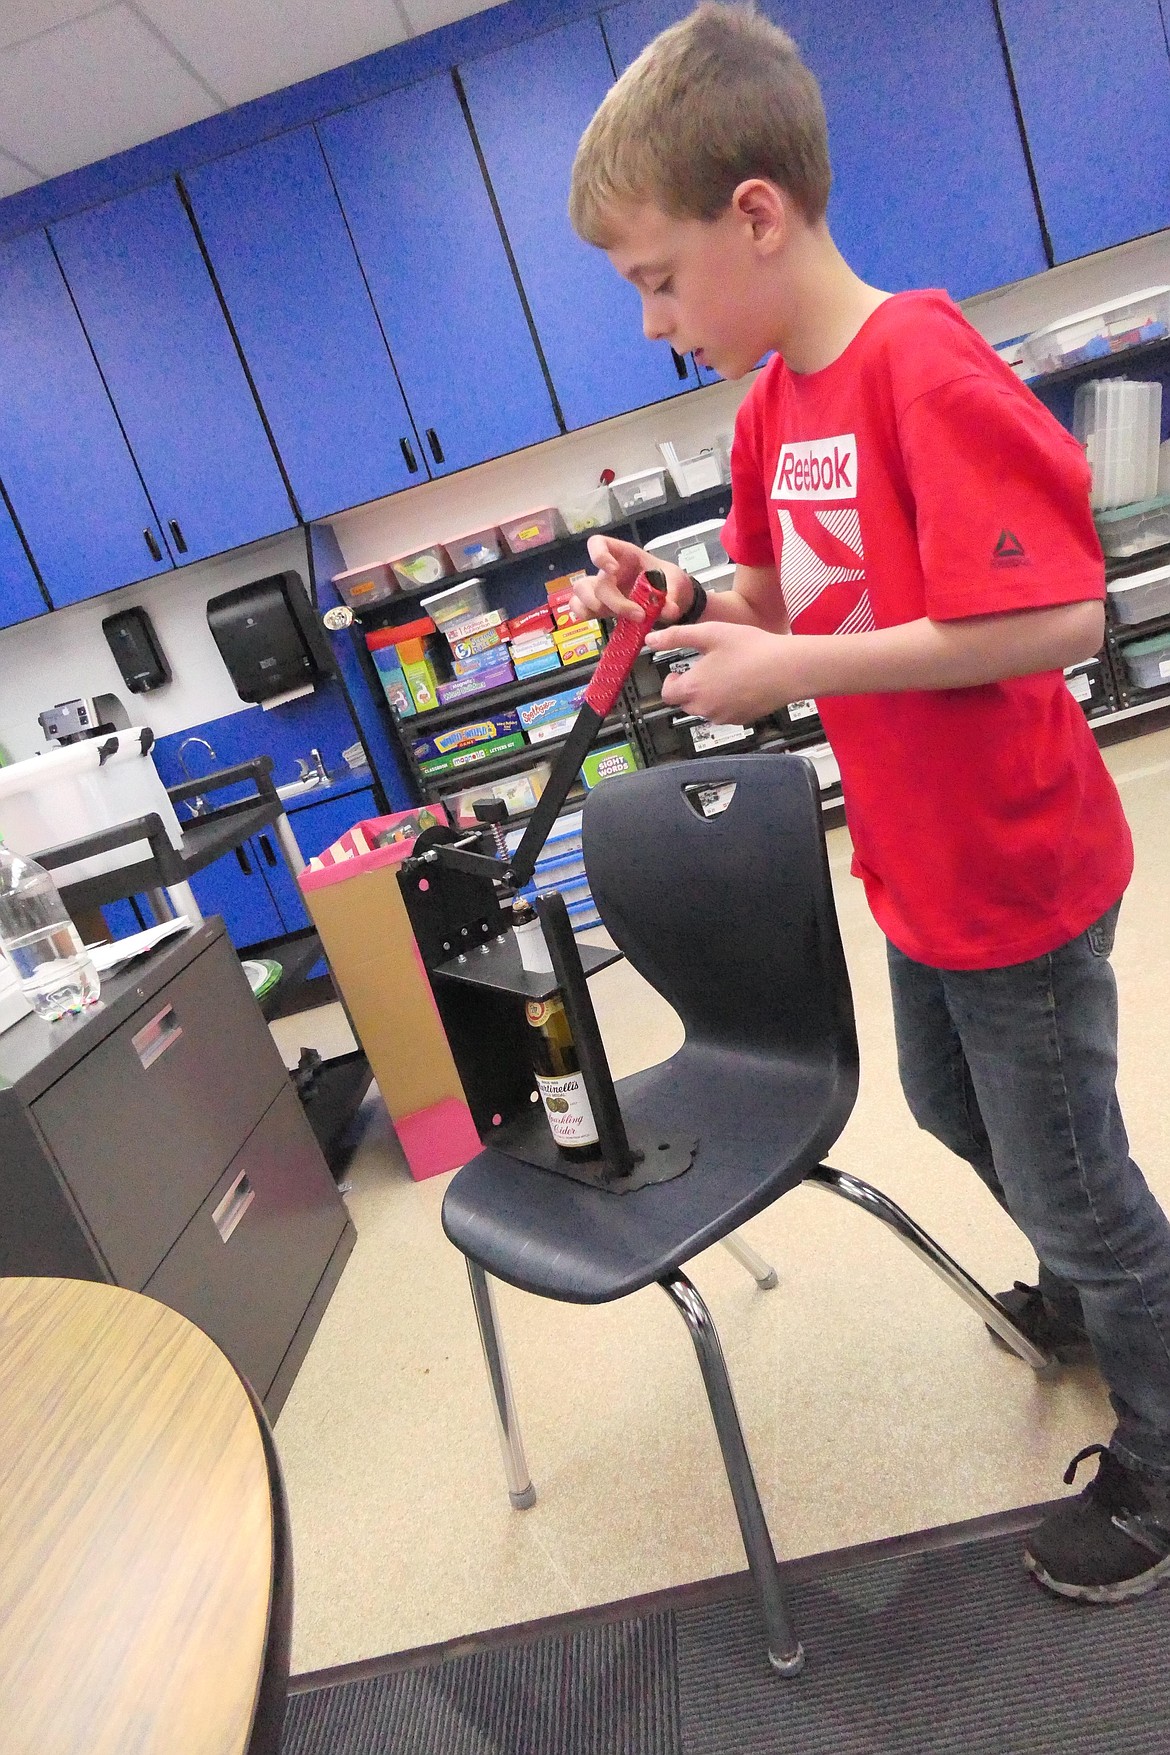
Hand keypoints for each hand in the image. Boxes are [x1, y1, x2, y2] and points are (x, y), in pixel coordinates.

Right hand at [569, 533, 692, 622]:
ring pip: (580, 596)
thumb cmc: (669, 580)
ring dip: (595, 609)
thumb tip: (669, 610)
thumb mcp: (677, 582)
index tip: (612, 569)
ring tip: (618, 619)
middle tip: (638, 614)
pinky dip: (587, 617)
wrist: (672, 597)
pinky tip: (607, 620)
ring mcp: (603, 590)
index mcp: (625, 556)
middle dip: (612, 601)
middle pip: (593, 581)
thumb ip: (673, 595)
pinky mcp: (602, 607)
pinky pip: (581, 610)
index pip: (599, 544)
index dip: (598, 555)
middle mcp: (608, 572)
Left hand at [645, 621, 803, 723]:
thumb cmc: (752, 650)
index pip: (667, 693)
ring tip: (727, 671)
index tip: (680, 669)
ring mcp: (723, 717)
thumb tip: (651, 639)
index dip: (671, 680)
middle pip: (684, 703)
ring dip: (708, 694)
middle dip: (690, 687)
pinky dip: (727, 700)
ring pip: (705, 708)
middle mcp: (705, 708)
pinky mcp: (741, 720)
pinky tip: (741, 681)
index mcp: (693, 689)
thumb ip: (676, 636)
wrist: (788, 668)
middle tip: (706, 667)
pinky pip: (724, 713)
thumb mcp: (710, 633)